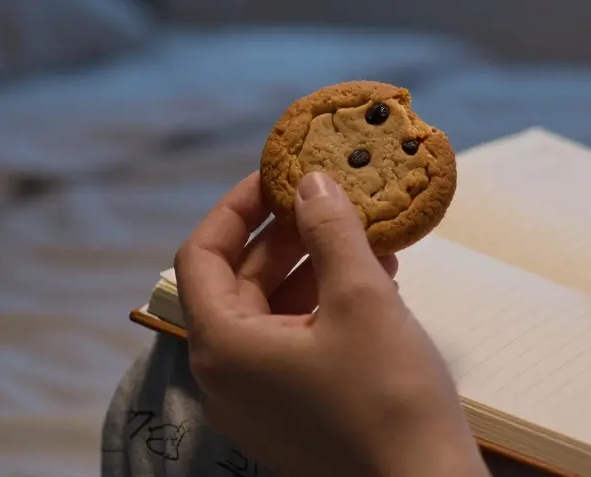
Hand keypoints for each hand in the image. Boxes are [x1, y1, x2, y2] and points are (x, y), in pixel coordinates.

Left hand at [174, 171, 488, 476]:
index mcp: (223, 347)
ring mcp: (259, 401)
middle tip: (331, 198)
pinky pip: (295, 343)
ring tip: (367, 236)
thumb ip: (330, 231)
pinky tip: (376, 279)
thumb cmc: (388, 399)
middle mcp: (227, 376)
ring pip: (273, 312)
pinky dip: (326, 305)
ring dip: (315, 267)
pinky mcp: (293, 415)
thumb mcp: (362, 298)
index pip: (201, 255)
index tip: (279, 174)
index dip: (237, 207)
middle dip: (287, 234)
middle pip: (238, 282)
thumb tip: (311, 183)